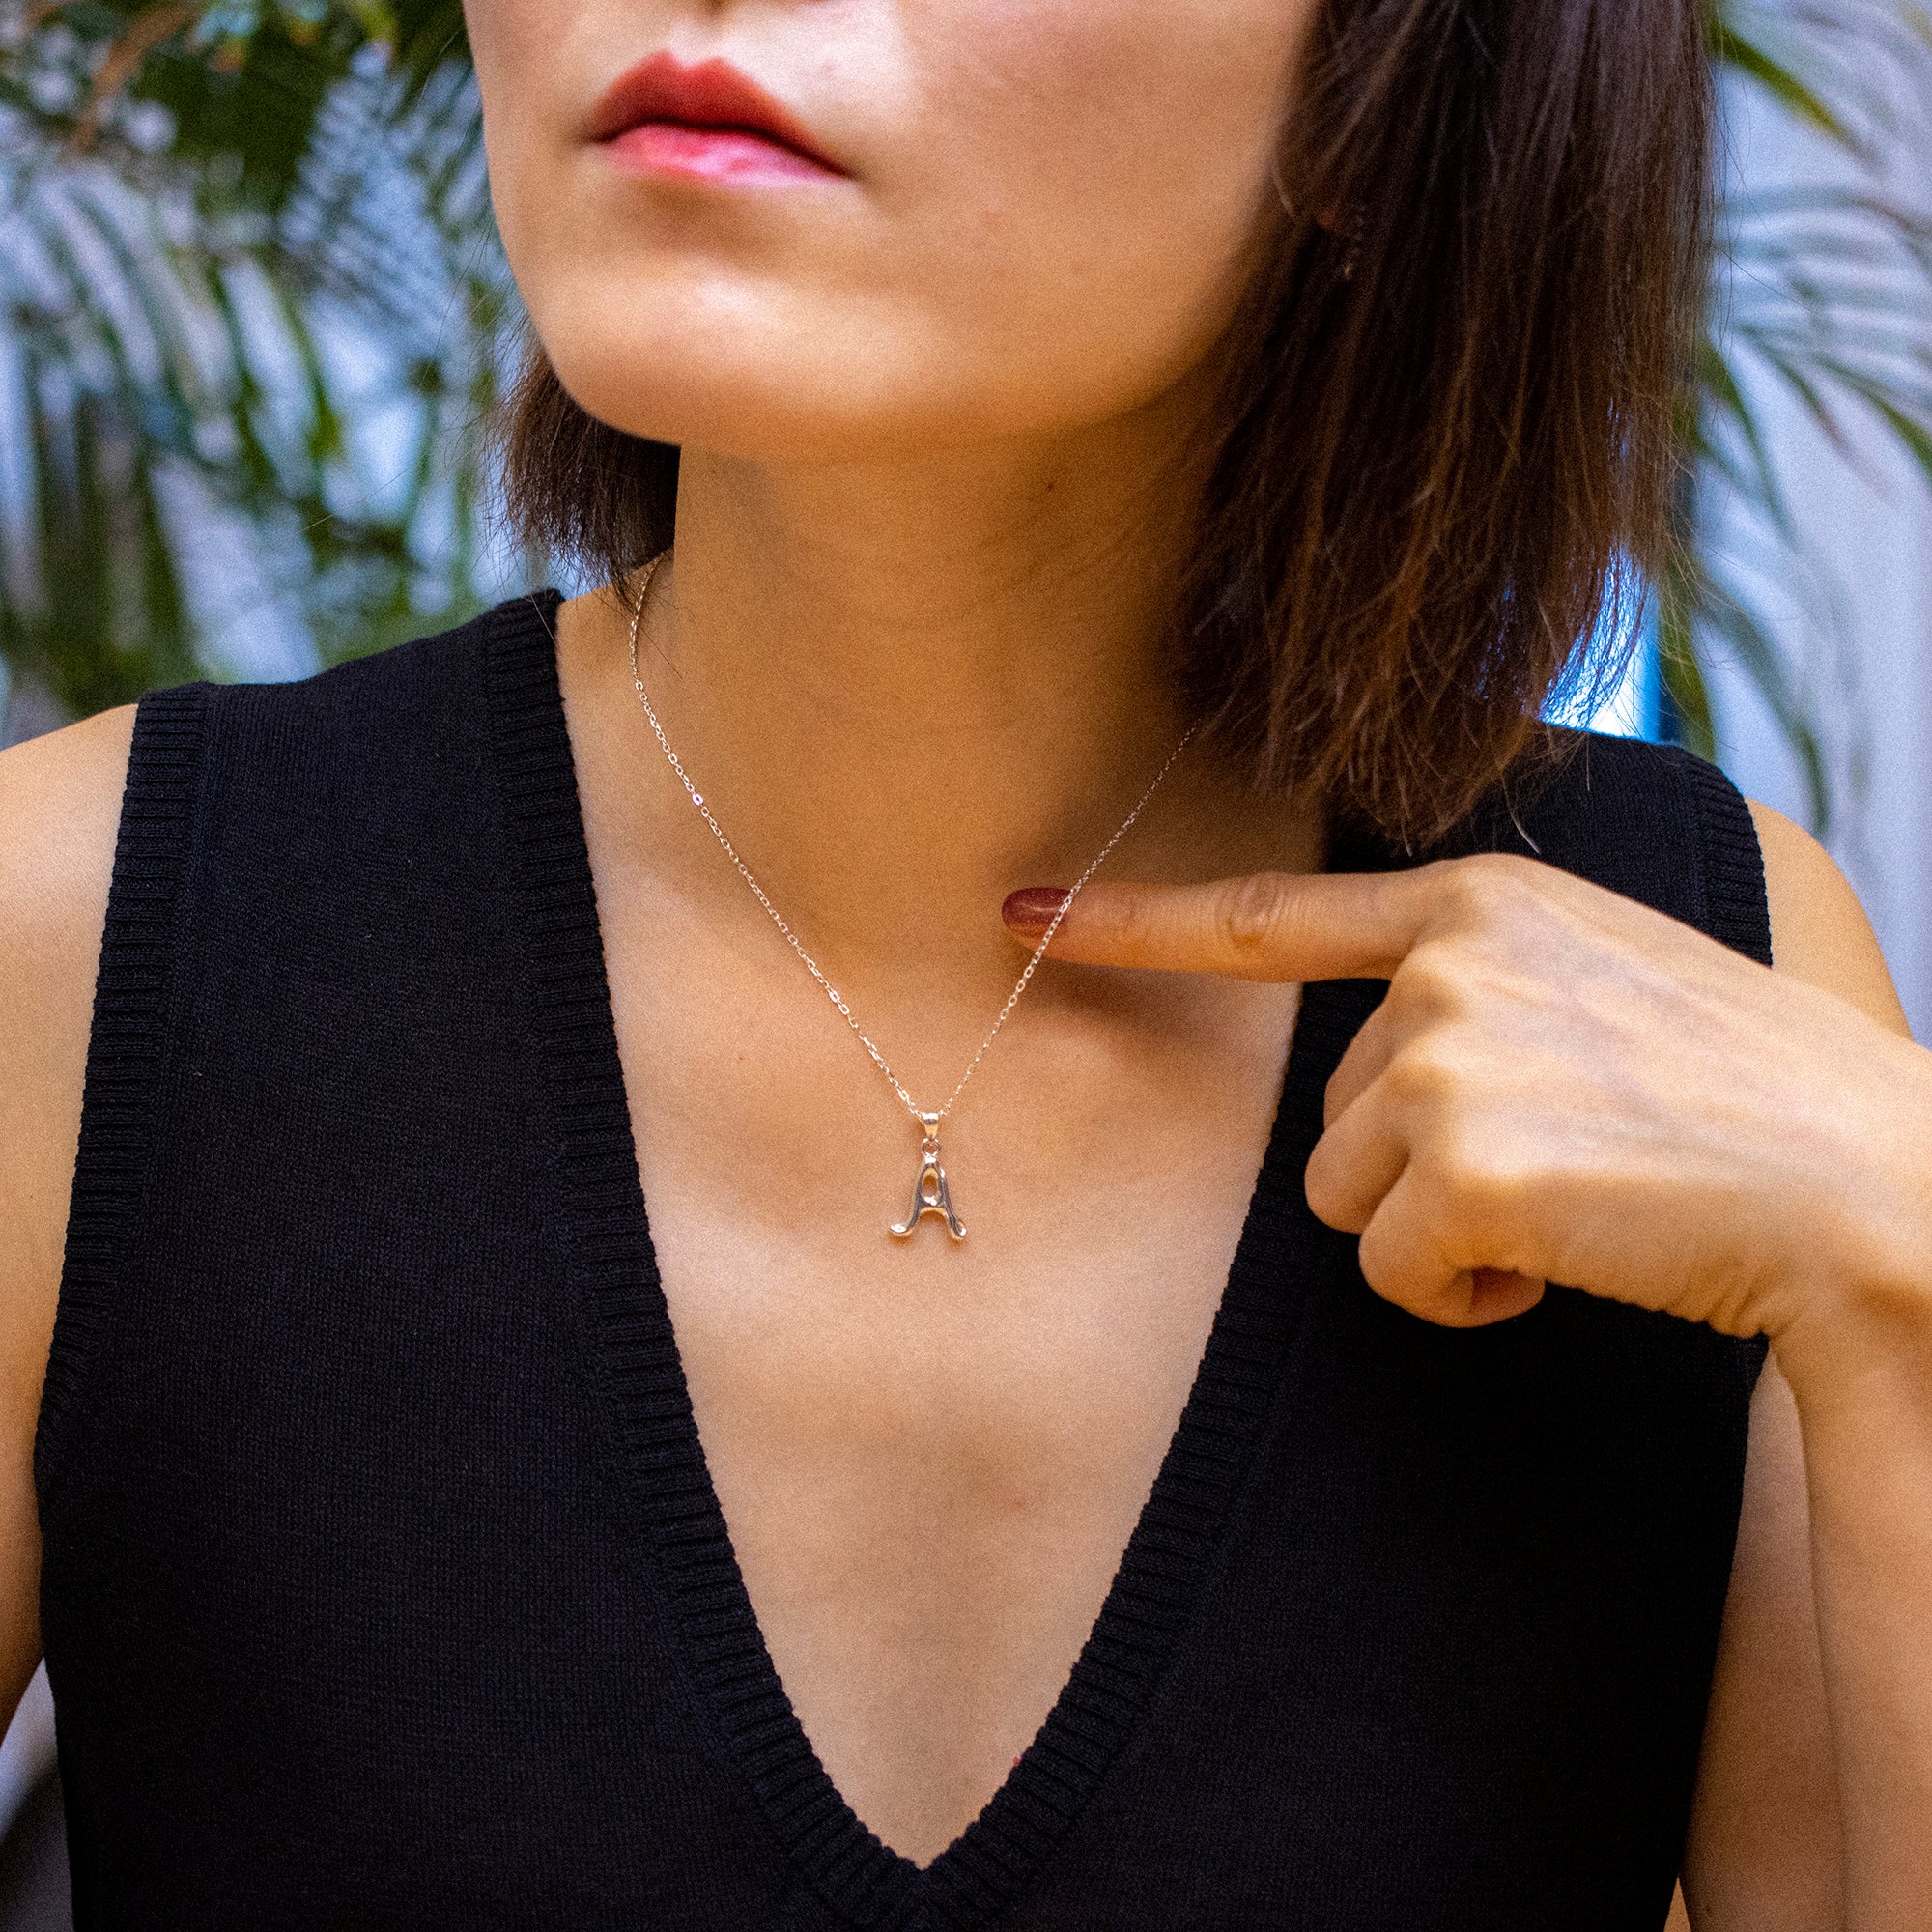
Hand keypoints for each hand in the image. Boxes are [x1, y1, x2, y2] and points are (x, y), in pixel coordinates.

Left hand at [1004, 856, 1931, 1355]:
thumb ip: (1474, 989)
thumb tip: (1375, 1077)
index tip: (1025, 915)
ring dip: (1441, 1231)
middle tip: (1567, 1165)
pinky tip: (1568, 1262)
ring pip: (1344, 1197)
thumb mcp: (1602, 983)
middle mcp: (1446, 965)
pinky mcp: (1460, 1164)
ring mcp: (1448, 1058)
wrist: (1869, 1184)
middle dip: (1421, 1168)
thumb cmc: (1745, 1096)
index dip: (1134, 922)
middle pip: (1329, 1116)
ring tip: (1576, 1207)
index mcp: (1480, 902)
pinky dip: (1464, 1294)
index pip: (1267, 919)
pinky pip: (1392, 1272)